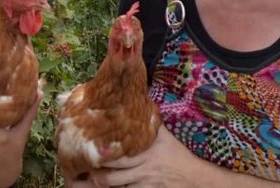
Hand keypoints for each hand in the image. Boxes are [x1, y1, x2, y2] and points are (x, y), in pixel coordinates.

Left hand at [90, 126, 210, 187]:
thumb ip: (149, 121)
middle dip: (95, 173)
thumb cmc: (177, 154)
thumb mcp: (164, 136)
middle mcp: (143, 168)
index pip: (117, 155)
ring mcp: (145, 184)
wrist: (195, 177)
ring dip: (103, 184)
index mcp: (145, 151)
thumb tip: (138, 100)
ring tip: (91, 179)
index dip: (100, 155)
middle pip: (111, 175)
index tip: (89, 150)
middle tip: (85, 167)